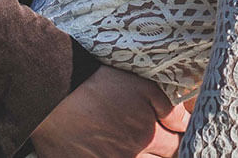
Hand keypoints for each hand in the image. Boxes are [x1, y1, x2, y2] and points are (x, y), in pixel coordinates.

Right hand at [30, 66, 181, 157]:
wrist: (54, 93)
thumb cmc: (98, 85)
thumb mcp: (141, 86)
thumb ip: (169, 108)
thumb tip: (183, 124)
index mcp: (148, 138)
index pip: (176, 149)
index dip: (176, 140)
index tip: (172, 134)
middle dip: (160, 152)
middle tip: (151, 138)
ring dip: (140, 155)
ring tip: (126, 141)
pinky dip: (113, 156)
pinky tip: (109, 148)